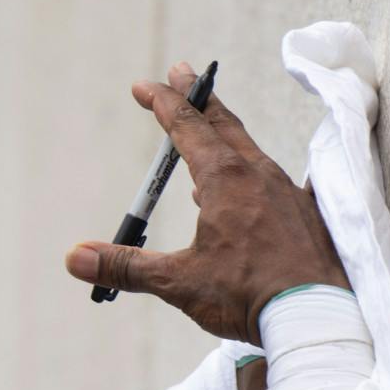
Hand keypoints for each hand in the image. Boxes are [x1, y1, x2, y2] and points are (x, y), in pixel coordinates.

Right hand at [65, 62, 349, 344]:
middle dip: (199, 97)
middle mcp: (258, 175)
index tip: (144, 86)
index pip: (187, 126)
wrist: (316, 317)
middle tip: (183, 72)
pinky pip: (282, 184)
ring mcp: (288, 192)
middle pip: (223, 124)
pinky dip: (262, 179)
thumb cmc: (247, 295)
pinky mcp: (310, 215)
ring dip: (228, 136)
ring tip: (212, 136)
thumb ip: (126, 266)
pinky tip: (263, 189)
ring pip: (252, 152)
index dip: (162, 102)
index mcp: (223, 180)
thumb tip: (74, 258)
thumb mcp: (178, 282)